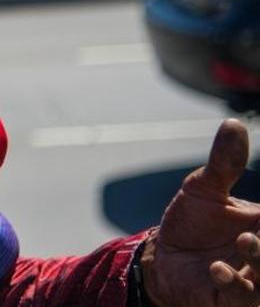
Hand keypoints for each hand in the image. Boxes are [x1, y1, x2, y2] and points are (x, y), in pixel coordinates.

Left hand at [142, 118, 259, 305]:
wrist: (163, 258)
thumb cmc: (193, 223)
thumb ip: (224, 163)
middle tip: (253, 232)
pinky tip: (218, 269)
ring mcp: (255, 280)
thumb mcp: (204, 189)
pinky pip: (246, 299)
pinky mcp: (233, 301)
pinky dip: (236, 285)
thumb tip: (233, 123)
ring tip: (246, 242)